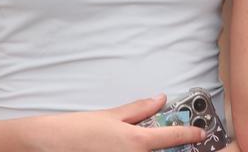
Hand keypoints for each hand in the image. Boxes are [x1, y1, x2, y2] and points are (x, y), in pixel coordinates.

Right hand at [27, 94, 207, 150]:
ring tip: (147, 145)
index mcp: (137, 141)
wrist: (46, 145)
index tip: (200, 133)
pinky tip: (133, 149)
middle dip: (174, 150)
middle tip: (179, 144)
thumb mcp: (110, 116)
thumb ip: (138, 109)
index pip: (173, 137)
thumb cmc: (77, 129)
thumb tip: (159, 99)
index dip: (191, 134)